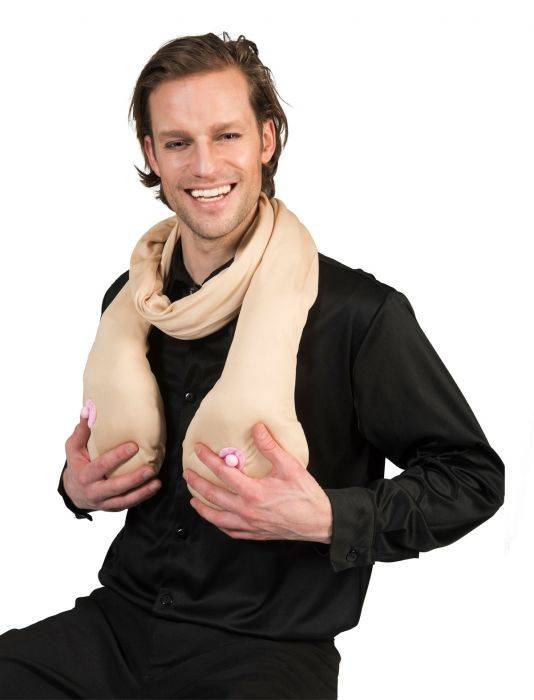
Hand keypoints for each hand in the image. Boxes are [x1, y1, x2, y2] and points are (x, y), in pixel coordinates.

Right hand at [63, 413, 161, 512]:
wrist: (73, 493)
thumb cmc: (77, 465)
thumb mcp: (73, 448)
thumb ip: (82, 431)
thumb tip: (88, 409)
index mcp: (84, 475)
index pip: (102, 465)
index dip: (117, 457)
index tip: (134, 446)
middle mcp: (94, 491)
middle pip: (115, 487)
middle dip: (133, 479)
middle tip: (150, 469)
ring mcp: (104, 502)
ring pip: (124, 500)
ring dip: (142, 492)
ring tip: (157, 482)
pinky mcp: (112, 507)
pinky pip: (128, 504)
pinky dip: (141, 497)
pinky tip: (154, 488)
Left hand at [184, 422, 332, 543]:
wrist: (320, 521)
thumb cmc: (306, 494)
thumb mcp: (289, 466)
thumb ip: (270, 446)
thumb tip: (257, 427)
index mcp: (252, 492)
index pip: (223, 472)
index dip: (208, 459)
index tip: (198, 450)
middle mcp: (246, 510)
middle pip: (213, 496)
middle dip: (197, 484)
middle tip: (188, 475)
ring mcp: (250, 524)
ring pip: (218, 518)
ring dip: (203, 508)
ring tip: (193, 500)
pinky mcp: (256, 534)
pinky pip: (231, 532)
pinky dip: (220, 525)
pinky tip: (217, 520)